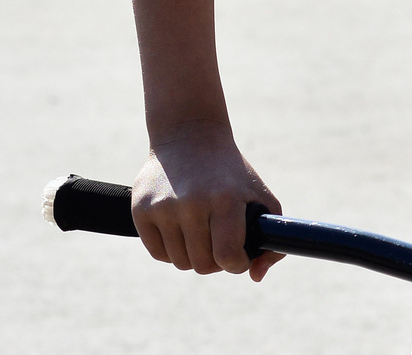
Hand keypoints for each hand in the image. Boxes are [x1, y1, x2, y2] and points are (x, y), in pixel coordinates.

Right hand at [132, 126, 281, 281]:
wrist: (189, 135)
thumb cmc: (230, 174)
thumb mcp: (261, 197)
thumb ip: (271, 241)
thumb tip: (255, 276)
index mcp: (225, 199)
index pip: (228, 257)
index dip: (237, 264)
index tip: (239, 254)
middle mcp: (192, 203)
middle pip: (203, 265)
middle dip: (215, 259)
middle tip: (218, 239)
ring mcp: (163, 207)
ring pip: (180, 262)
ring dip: (193, 253)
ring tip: (200, 229)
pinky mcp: (140, 210)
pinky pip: (159, 254)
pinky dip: (172, 249)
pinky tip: (180, 227)